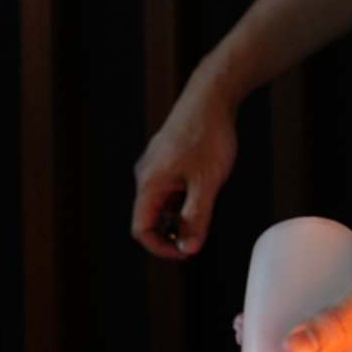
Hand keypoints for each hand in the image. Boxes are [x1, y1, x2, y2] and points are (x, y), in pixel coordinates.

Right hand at [132, 73, 237, 258]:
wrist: (210, 99)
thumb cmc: (209, 137)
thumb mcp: (207, 183)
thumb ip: (197, 216)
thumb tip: (189, 248)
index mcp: (150, 183)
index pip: (141, 229)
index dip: (161, 248)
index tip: (187, 252)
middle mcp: (146, 176)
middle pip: (151, 218)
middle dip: (173, 233)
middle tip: (201, 234)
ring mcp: (155, 167)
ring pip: (162, 203)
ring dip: (180, 215)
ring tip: (206, 205)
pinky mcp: (165, 160)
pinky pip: (169, 189)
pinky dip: (183, 199)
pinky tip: (204, 189)